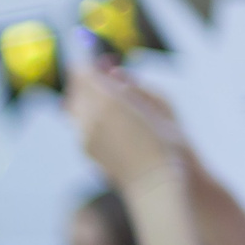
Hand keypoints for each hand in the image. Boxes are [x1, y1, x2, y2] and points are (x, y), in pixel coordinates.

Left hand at [66, 62, 178, 185]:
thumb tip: (114, 72)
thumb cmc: (170, 142)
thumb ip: (134, 85)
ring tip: (109, 96)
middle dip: (86, 79)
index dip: (91, 64)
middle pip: (75, 89)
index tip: (101, 60)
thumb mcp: (162, 104)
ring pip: (73, 107)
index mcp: (110, 103)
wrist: (159, 184)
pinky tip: (109, 118)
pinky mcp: (85, 150)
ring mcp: (84, 136)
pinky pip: (79, 125)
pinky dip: (87, 116)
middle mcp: (90, 119)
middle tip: (102, 73)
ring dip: (85, 97)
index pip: (85, 73)